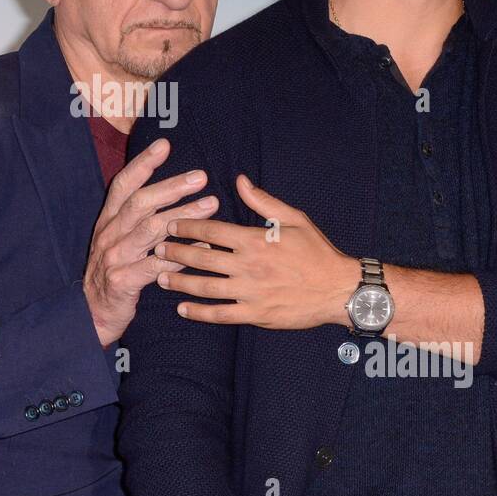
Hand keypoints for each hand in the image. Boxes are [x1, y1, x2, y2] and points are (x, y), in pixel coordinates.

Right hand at [83, 138, 218, 346]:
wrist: (91, 314)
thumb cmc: (113, 272)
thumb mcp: (118, 240)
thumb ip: (138, 218)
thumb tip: (170, 192)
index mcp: (108, 220)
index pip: (124, 184)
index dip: (143, 163)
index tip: (165, 145)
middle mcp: (109, 234)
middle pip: (140, 203)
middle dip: (172, 187)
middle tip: (201, 177)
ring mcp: (114, 257)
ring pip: (151, 230)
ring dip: (184, 215)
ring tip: (212, 205)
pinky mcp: (123, 281)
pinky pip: (157, 265)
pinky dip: (183, 254)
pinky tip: (204, 246)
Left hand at [155, 174, 354, 328]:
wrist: (339, 289)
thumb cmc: (317, 252)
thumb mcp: (294, 218)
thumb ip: (263, 201)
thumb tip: (239, 180)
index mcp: (255, 239)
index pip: (211, 230)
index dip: (187, 226)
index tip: (171, 224)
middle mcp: (248, 266)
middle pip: (201, 257)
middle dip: (175, 252)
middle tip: (157, 249)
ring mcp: (250, 292)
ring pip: (205, 287)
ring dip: (179, 282)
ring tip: (161, 277)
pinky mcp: (255, 315)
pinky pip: (220, 314)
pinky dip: (198, 313)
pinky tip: (182, 309)